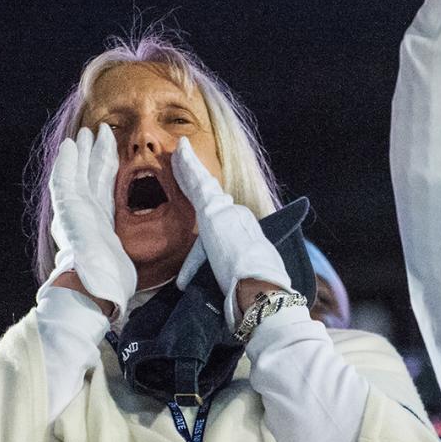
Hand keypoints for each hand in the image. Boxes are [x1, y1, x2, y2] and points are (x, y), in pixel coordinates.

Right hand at [43, 125, 136, 318]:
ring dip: (80, 152)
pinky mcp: (68, 210)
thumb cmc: (109, 285)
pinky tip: (68, 145)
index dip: (103, 171)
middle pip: (90, 177)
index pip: (101, 191)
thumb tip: (132, 261)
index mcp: (97, 226)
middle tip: (97, 132)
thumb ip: (123, 251)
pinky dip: (65, 162)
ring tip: (85, 132)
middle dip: (93, 154)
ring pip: (77, 173)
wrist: (90, 291)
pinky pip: (64, 180)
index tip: (108, 153)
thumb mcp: (122, 261)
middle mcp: (83, 217)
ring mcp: (74, 213)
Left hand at [170, 138, 289, 324]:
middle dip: (196, 177)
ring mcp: (226, 212)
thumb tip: (198, 288)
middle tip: (184, 158)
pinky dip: (188, 166)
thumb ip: (220, 276)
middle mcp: (238, 217)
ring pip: (203, 185)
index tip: (199, 205)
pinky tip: (181, 151)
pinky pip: (196, 183)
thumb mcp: (235, 279)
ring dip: (190, 167)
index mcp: (243, 232)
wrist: (259, 287)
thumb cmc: (250, 290)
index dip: (204, 214)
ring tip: (180, 150)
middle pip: (211, 194)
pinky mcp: (213, 211)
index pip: (220, 220)